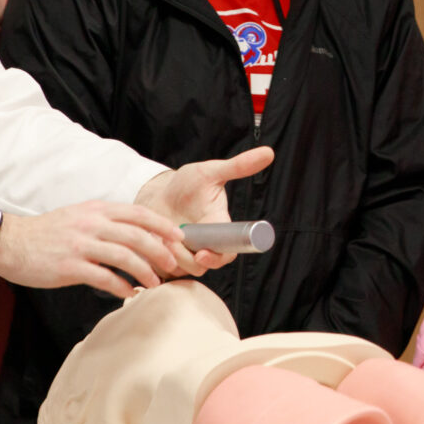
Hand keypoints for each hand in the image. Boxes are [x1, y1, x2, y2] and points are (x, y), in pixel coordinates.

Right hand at [0, 200, 187, 296]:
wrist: (10, 242)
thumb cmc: (47, 232)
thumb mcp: (79, 216)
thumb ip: (105, 222)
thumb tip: (135, 235)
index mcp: (96, 209)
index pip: (139, 213)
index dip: (162, 226)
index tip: (179, 238)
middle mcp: (92, 224)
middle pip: (138, 236)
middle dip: (160, 252)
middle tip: (173, 266)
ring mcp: (81, 245)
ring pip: (125, 257)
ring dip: (145, 272)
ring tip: (154, 284)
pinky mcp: (70, 266)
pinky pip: (105, 277)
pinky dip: (122, 287)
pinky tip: (128, 293)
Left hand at [134, 146, 274, 271]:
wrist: (157, 194)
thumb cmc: (186, 185)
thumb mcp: (210, 173)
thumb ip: (238, 166)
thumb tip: (269, 152)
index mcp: (219, 227)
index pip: (228, 252)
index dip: (218, 257)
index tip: (203, 253)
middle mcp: (206, 244)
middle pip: (206, 265)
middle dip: (191, 258)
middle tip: (174, 241)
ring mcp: (188, 255)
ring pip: (185, 269)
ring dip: (172, 256)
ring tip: (162, 236)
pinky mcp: (170, 261)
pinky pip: (167, 271)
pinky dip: (159, 260)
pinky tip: (154, 242)